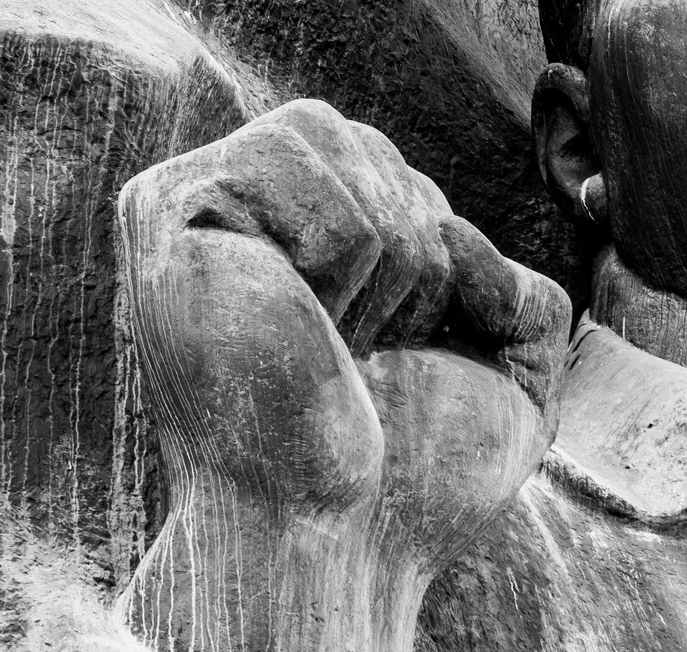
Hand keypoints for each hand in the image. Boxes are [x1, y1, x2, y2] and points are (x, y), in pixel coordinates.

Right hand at [118, 99, 570, 651]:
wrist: (335, 534)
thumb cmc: (405, 465)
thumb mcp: (502, 367)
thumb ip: (517, 287)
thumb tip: (467, 234)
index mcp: (284, 221)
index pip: (396, 170)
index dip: (430, 261)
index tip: (373, 354)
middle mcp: (226, 195)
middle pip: (376, 150)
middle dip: (408, 261)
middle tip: (349, 354)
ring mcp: (190, 195)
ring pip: (354, 158)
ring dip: (379, 271)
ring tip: (325, 343)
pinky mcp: (170, 212)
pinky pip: (320, 186)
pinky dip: (342, 267)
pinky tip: (299, 330)